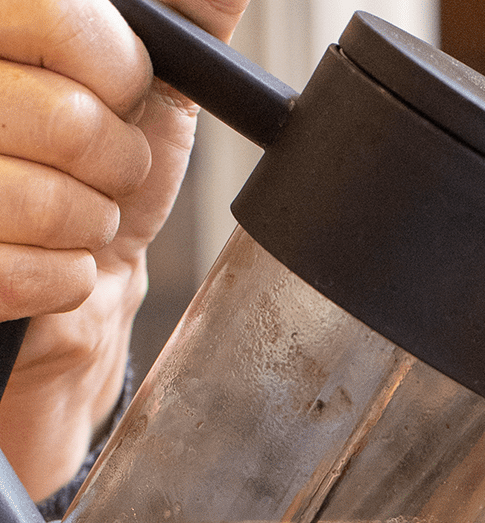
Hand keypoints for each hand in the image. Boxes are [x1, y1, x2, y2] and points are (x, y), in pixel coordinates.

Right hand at [0, 0, 248, 495]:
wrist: (87, 270)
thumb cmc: (111, 168)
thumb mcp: (158, 77)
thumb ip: (186, 14)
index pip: (56, 17)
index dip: (116, 70)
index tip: (117, 92)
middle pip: (64, 119)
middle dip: (115, 158)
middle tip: (103, 166)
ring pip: (52, 203)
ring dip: (92, 221)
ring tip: (78, 213)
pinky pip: (41, 274)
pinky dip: (70, 277)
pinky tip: (58, 258)